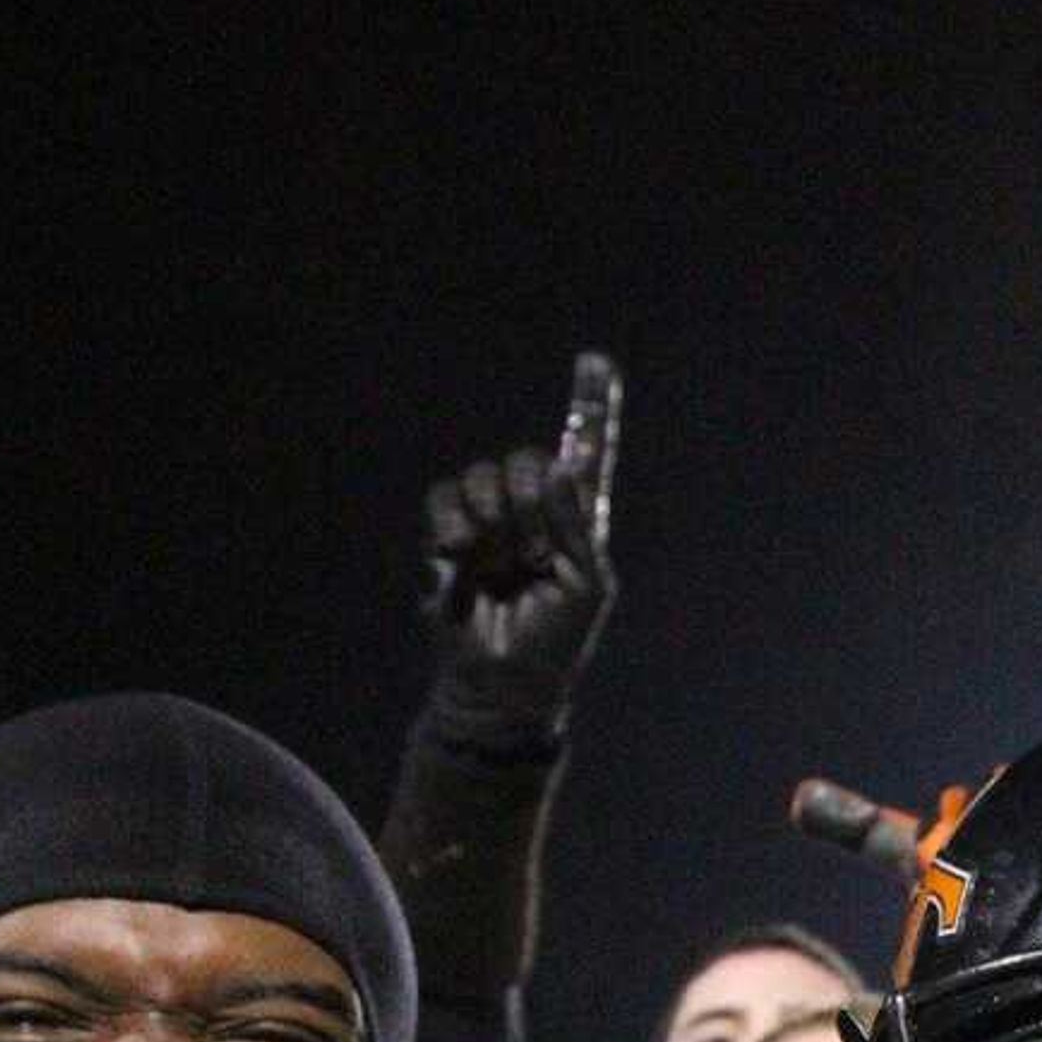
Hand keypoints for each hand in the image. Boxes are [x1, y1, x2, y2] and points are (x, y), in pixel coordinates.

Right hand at [421, 352, 622, 733]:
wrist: (505, 681)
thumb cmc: (557, 639)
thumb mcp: (587, 583)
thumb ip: (575, 522)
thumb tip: (557, 466)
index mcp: (577, 519)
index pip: (587, 452)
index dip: (591, 405)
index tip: (596, 360)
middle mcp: (533, 510)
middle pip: (528, 461)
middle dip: (530, 509)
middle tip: (532, 557)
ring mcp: (488, 520)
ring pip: (485, 476)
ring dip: (495, 524)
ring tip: (501, 567)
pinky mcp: (448, 536)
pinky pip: (445, 500)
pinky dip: (454, 526)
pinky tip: (463, 558)